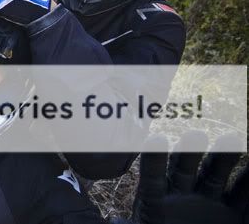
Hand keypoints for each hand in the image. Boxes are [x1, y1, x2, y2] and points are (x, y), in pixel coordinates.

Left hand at [112, 133, 247, 223]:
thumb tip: (113, 222)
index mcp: (156, 203)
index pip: (153, 177)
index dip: (153, 159)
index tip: (156, 138)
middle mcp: (182, 197)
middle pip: (185, 169)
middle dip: (189, 151)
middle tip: (194, 133)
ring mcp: (210, 203)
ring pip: (215, 174)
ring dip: (223, 156)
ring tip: (230, 138)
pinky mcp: (233, 213)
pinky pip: (242, 194)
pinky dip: (248, 180)